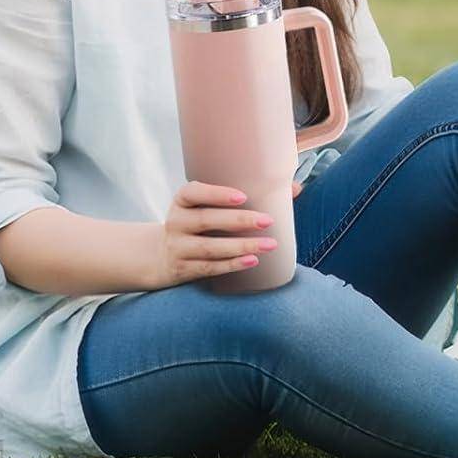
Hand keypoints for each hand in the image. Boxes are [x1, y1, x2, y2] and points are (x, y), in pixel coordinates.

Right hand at [149, 181, 279, 289]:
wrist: (160, 255)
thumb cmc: (200, 221)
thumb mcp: (208, 205)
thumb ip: (247, 194)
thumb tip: (296, 188)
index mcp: (182, 200)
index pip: (193, 193)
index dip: (216, 194)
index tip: (243, 197)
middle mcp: (176, 222)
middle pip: (206, 220)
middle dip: (238, 221)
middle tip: (268, 220)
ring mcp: (177, 247)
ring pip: (210, 248)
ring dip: (241, 246)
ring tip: (270, 244)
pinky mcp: (182, 269)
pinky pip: (209, 268)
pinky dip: (231, 265)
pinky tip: (252, 260)